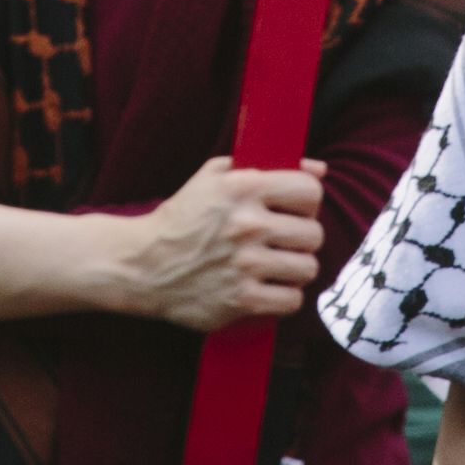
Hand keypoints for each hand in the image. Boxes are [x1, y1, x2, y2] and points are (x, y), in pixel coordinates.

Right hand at [92, 153, 328, 331]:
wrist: (145, 264)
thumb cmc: (183, 217)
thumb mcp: (215, 176)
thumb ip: (267, 164)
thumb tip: (319, 169)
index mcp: (243, 188)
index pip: (310, 192)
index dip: (307, 202)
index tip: (294, 210)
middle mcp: (248, 225)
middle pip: (314, 234)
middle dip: (302, 237)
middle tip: (283, 241)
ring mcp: (246, 265)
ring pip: (308, 268)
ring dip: (295, 268)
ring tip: (277, 265)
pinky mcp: (243, 300)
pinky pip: (292, 300)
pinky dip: (284, 296)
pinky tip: (268, 287)